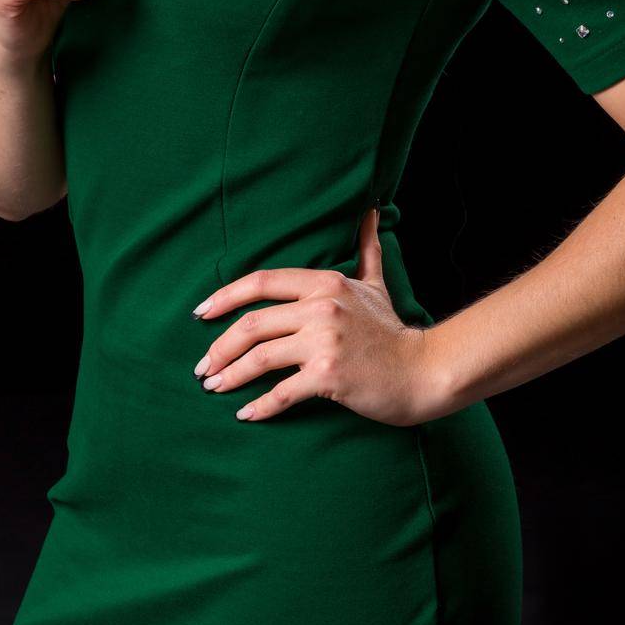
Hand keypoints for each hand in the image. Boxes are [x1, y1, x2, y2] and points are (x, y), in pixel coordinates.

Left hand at [191, 208, 443, 425]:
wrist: (423, 371)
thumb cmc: (392, 332)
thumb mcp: (376, 285)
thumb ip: (367, 250)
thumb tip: (369, 211)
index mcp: (325, 283)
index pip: (261, 282)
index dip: (225, 297)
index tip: (201, 313)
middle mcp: (321, 307)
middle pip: (252, 324)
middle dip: (220, 347)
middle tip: (202, 367)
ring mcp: (324, 342)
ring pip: (260, 357)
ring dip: (230, 375)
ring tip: (214, 387)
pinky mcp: (328, 375)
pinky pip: (281, 391)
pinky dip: (259, 405)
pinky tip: (245, 413)